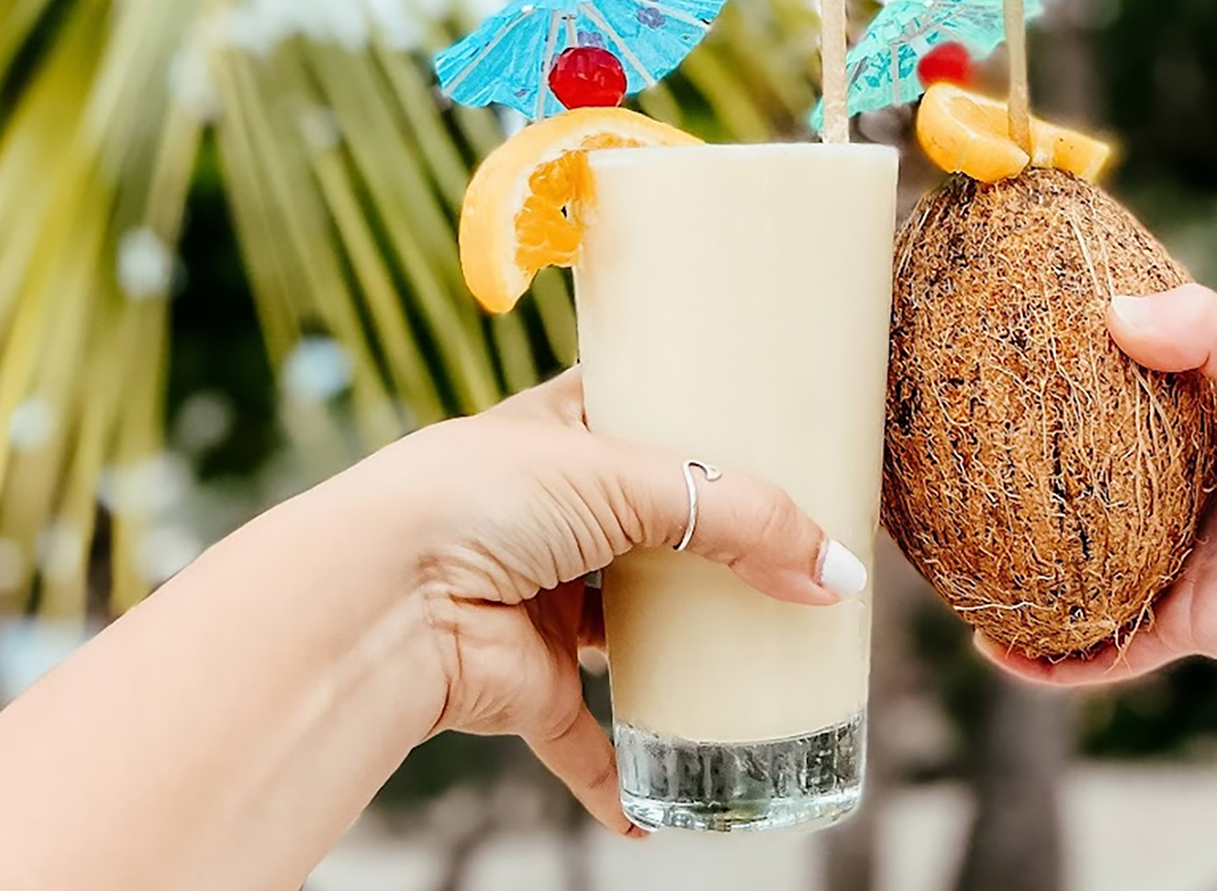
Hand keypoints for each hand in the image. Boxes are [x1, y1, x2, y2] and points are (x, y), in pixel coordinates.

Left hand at [341, 369, 865, 835]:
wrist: (379, 601)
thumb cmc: (479, 499)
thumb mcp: (626, 478)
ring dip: (679, 649)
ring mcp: (539, 602)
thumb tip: (836, 576)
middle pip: (651, 529)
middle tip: (792, 550)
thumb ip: (742, 518)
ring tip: (761, 650)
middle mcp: (550, 515)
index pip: (639, 412)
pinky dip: (622, 774)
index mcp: (559, 432)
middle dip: (712, 546)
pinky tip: (663, 805)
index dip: (697, 418)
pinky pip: (586, 740)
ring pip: (626, 631)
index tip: (770, 430)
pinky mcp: (528, 683)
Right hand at [982, 284, 1216, 698]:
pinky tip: (994, 645)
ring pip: (1076, 564)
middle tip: (947, 443)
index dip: (1059, 370)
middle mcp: (1177, 493)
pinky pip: (1099, 648)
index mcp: (1202, 426)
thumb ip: (1213, 335)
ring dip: (1017, 562)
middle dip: (1016, 468)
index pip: (1113, 389)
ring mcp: (1174, 562)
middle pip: (1078, 478)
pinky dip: (1047, 656)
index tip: (997, 341)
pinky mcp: (1180, 626)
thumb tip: (1116, 313)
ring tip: (947, 548)